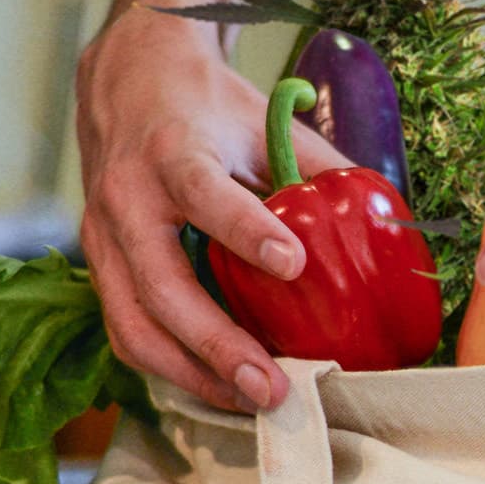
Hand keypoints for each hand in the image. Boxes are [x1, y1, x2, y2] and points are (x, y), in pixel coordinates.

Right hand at [77, 4, 349, 409]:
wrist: (127, 81)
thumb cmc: (204, 107)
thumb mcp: (261, 121)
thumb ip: (314, 170)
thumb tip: (383, 223)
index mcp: (172, 151)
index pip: (205, 193)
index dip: (246, 231)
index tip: (293, 265)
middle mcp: (127, 198)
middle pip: (161, 285)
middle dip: (216, 345)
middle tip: (272, 386)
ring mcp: (104, 238)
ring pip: (134, 324)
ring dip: (193, 374)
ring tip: (250, 402)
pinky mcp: (101, 267)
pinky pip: (127, 331)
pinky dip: (172, 368)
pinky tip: (218, 386)